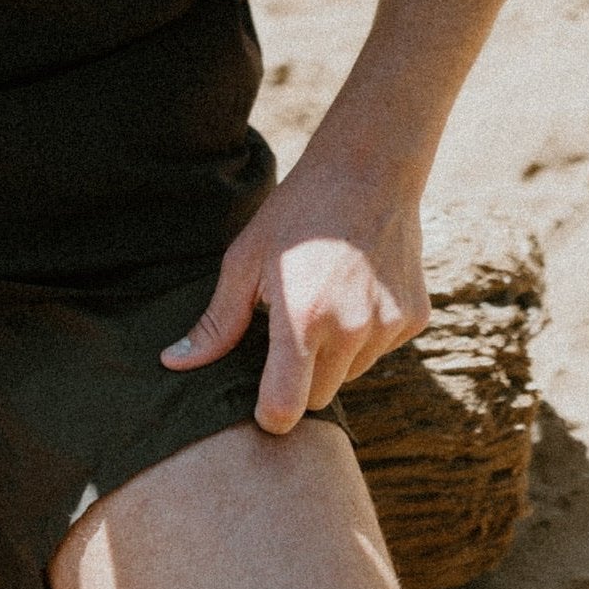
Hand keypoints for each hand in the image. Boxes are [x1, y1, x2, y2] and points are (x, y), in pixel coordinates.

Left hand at [160, 148, 430, 433]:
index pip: (286, 407)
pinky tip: (352, 289)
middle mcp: (351, 330)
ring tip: (320, 299)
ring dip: (333, 355)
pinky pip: (381, 348)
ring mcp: (388, 325)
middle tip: (286, 331)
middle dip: (300, 378)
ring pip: (352, 373)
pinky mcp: (415, 318)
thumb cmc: (293, 215)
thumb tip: (173, 363)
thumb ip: (216, 322)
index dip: (268, 416)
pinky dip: (364, 333)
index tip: (259, 407)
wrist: (367, 172)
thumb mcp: (244, 261)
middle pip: (320, 396)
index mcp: (302, 320)